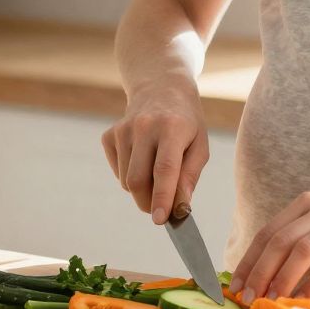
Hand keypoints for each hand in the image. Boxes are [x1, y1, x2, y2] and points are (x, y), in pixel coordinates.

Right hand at [100, 81, 210, 224]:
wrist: (161, 88)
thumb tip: (179, 208)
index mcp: (172, 128)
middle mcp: (144, 126)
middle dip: (148, 203)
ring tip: (156, 173)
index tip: (160, 219)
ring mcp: (123, 130)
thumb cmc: (186, 123)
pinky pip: (118, 172)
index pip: (165, 169)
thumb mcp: (200, 146)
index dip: (162, 197)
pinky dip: (129, 176)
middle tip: (161, 209)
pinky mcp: (110, 135)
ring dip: (141, 190)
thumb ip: (190, 177)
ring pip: (126, 181)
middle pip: (138, 180)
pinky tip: (142, 159)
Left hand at [231, 191, 309, 303]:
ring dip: (282, 278)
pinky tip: (304, 299)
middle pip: (281, 240)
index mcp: (307, 204)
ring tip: (272, 301)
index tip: (236, 285)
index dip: (249, 260)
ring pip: (303, 250)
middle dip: (260, 271)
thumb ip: (300, 241)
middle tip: (249, 298)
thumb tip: (264, 276)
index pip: (268, 232)